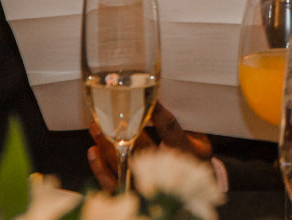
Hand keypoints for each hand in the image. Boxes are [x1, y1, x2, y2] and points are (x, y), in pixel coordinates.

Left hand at [87, 102, 213, 190]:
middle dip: (122, 129)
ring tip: (95, 127)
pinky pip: (113, 184)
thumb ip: (180, 123)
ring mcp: (150, 184)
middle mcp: (169, 170)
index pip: (170, 128)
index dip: (156, 111)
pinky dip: (100, 168)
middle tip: (106, 115)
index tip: (144, 97)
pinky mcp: (134, 194)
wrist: (193, 188)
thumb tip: (155, 100)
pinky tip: (93, 151)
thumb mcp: (198, 139)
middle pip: (141, 148)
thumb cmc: (193, 156)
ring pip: (124, 165)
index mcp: (188, 152)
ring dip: (107, 145)